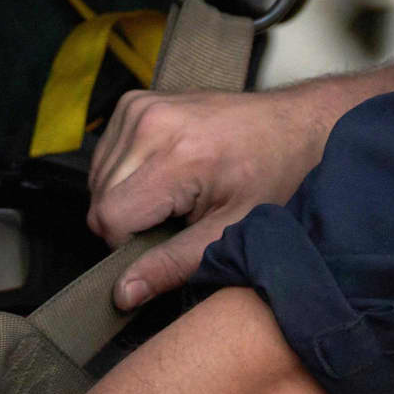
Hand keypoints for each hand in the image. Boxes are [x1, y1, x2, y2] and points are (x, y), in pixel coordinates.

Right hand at [87, 69, 389, 307]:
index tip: (170, 239)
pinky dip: (127, 173)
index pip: (109, 217)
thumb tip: (124, 293)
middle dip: (132, 221)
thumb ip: (173, 264)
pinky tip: (165, 173)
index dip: (132, 244)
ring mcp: (139, 106)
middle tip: (181, 215)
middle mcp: (149, 122)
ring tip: (177, 193)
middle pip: (100, 199)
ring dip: (128, 197)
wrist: (295, 125)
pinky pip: (106, 155)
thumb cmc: (275, 176)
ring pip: (98, 179)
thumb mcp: (232, 230)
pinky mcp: (135, 100)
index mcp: (175, 154)